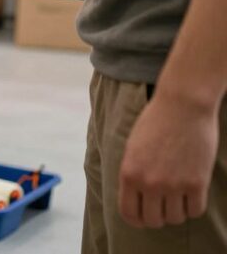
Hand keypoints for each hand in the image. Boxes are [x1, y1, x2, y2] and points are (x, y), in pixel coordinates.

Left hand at [118, 93, 218, 227]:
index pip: (129, 213)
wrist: (182, 105)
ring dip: (177, 212)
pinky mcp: (197, 183)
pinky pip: (195, 210)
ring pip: (175, 218)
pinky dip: (193, 206)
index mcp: (128, 174)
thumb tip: (136, 196)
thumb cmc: (156, 122)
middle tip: (164, 207)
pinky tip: (192, 195)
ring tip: (178, 197)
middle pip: (153, 220)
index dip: (137, 220)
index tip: (144, 217)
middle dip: (158, 217)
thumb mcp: (132, 148)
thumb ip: (133, 173)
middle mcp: (149, 183)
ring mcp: (174, 185)